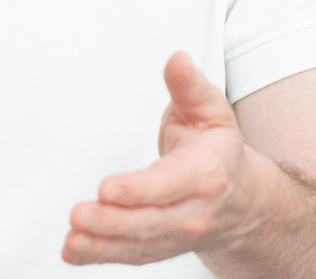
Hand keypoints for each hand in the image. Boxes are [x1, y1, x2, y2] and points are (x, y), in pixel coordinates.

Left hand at [62, 52, 282, 266]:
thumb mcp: (211, 111)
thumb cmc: (216, 149)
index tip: (107, 188)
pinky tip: (74, 251)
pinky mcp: (160, 247)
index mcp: (205, 173)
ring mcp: (177, 235)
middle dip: (113, 221)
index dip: (138, 189)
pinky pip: (131, 256)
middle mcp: (193, 211)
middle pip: (150, 221)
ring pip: (138, 244)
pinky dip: (101, 256)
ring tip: (72, 240)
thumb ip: (188, 87)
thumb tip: (176, 60)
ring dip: (101, 245)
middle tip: (79, 215)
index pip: (169, 183)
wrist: (244, 200)